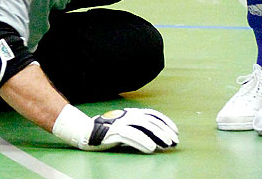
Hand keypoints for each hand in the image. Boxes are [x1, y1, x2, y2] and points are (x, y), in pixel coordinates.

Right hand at [53, 105, 177, 153]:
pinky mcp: (114, 132)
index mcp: (132, 113)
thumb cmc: (107, 130)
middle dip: (165, 131)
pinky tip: (151, 148)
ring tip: (167, 144)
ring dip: (158, 136)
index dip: (166, 122)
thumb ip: (138, 127)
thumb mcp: (125, 125)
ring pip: (144, 128)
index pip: (153, 115)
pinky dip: (143, 142)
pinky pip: (132, 137)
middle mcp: (129, 115)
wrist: (85, 131)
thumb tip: (156, 136)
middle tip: (175, 141)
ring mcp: (122, 123)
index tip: (175, 132)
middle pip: (152, 122)